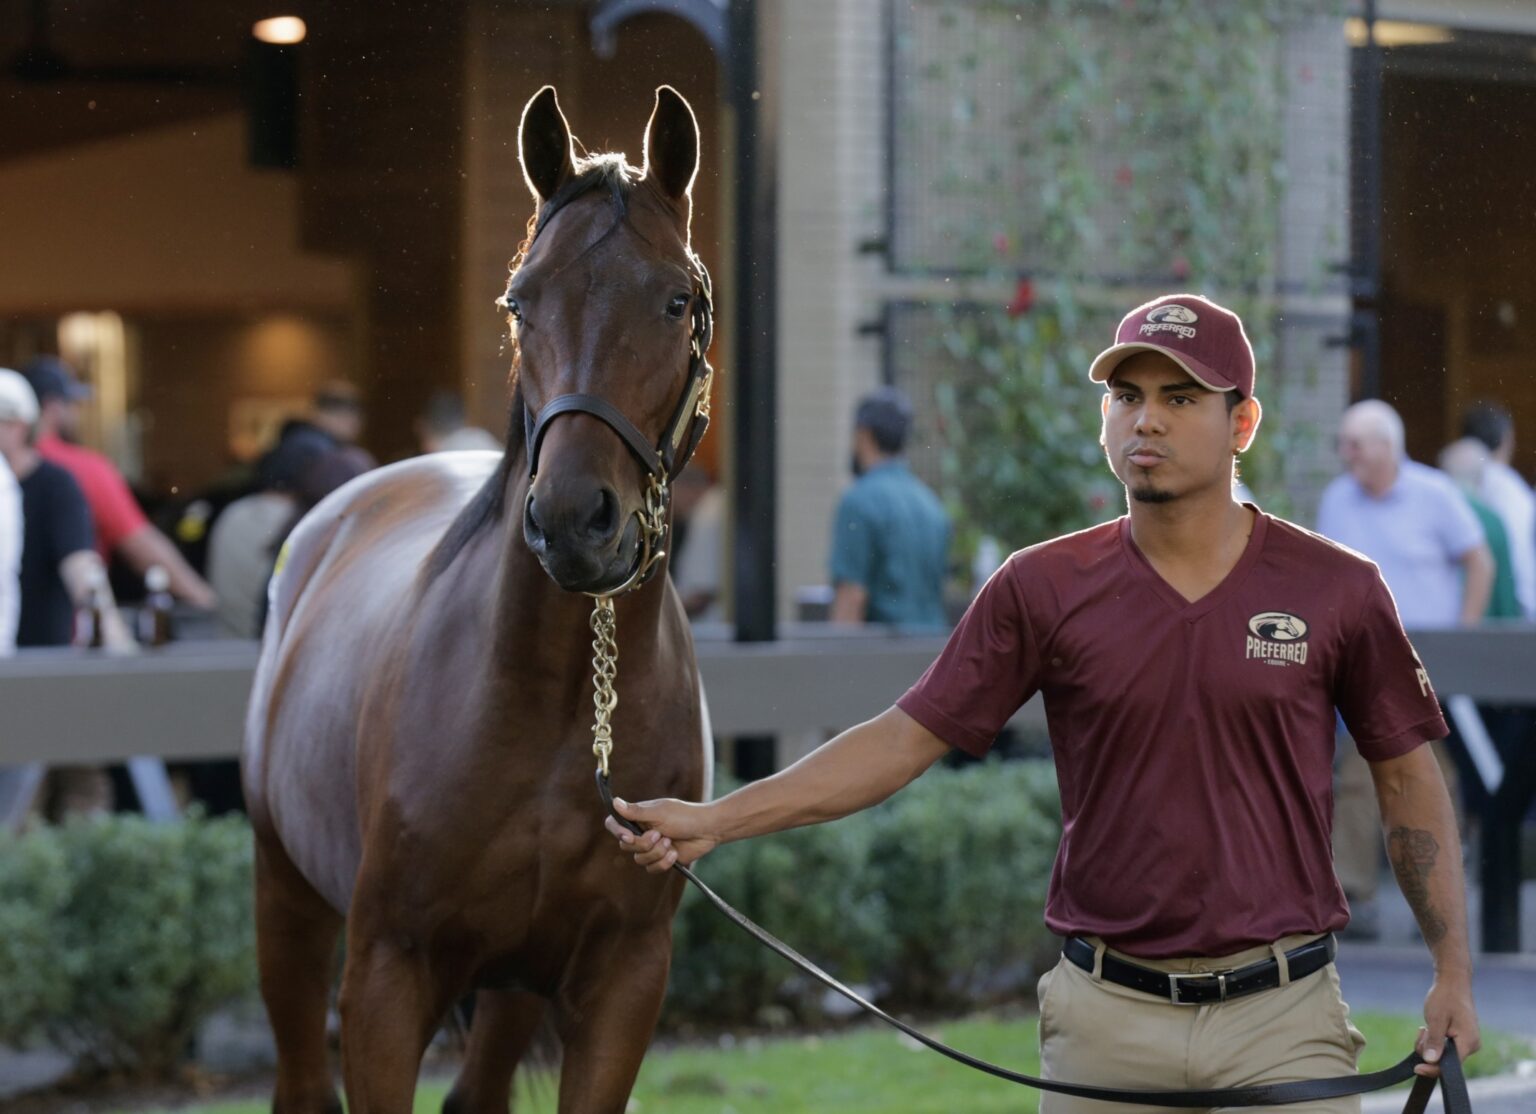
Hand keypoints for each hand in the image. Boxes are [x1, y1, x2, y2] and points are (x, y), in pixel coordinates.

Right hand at [603, 796, 720, 873]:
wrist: (707, 830)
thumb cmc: (685, 816)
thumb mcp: (659, 812)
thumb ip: (636, 811)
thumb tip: (614, 802)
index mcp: (638, 817)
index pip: (614, 823)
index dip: (617, 832)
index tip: (628, 836)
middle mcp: (642, 832)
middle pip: (626, 846)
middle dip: (643, 843)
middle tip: (659, 834)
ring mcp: (651, 847)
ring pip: (639, 859)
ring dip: (656, 852)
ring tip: (670, 842)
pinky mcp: (661, 860)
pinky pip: (652, 869)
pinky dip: (664, 862)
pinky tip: (674, 853)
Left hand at [1415, 974, 1479, 1076]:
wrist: (1453, 983)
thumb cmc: (1445, 997)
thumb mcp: (1436, 1019)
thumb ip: (1434, 1041)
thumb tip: (1431, 1061)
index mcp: (1468, 1042)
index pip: (1451, 1066)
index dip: (1433, 1068)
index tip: (1416, 1068)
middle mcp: (1471, 1046)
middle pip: (1446, 1061)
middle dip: (1428, 1050)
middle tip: (1422, 1031)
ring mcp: (1467, 1043)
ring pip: (1443, 1054)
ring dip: (1429, 1044)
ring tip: (1425, 1027)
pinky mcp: (1461, 1039)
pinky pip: (1445, 1048)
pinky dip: (1434, 1041)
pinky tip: (1429, 1029)